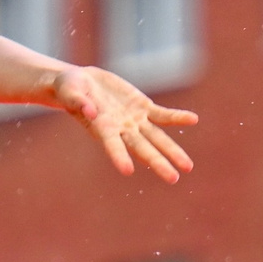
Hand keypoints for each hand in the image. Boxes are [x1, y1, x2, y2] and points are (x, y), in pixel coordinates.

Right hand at [50, 66, 197, 182]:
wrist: (82, 83)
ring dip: (172, 151)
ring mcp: (134, 120)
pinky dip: (177, 118)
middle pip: (142, 148)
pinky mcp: (143, 107)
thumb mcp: (70, 91)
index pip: (112, 145)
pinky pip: (163, 115)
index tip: (127, 171)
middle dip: (158, 162)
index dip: (119, 156)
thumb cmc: (70, 89)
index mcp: (102, 128)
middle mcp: (121, 129)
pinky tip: (192, 119)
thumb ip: (79, 101)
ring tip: (188, 166)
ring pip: (157, 137)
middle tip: (173, 178)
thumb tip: (90, 110)